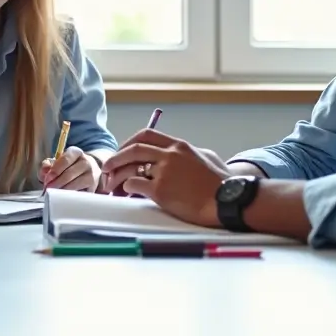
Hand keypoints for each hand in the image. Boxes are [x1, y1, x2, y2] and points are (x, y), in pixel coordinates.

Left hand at [40, 147, 99, 191]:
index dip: (54, 171)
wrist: (89, 169)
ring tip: (55, 194)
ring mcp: (92, 175)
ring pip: (75, 185)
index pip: (65, 160)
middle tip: (48, 189)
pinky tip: (64, 197)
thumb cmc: (69, 166)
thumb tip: (44, 173)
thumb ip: (47, 166)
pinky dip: (71, 196)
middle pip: (69, 174)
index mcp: (76, 152)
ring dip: (63, 191)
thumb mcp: (58, 161)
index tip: (47, 180)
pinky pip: (80, 193)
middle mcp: (86, 162)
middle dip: (56, 183)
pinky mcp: (94, 187)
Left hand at [101, 129, 227, 227]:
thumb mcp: (207, 158)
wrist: (228, 200)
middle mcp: (170, 155)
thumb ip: (188, 154)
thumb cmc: (221, 183)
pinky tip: (126, 193)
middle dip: (116, 157)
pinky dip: (126, 188)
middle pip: (133, 149)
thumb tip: (177, 155)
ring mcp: (164, 172)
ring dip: (116, 176)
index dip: (129, 143)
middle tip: (107, 167)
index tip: (122, 151)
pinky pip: (134, 185)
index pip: (146, 135)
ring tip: (110, 185)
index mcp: (179, 146)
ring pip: (130, 168)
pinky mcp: (161, 191)